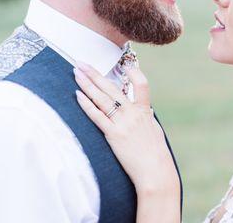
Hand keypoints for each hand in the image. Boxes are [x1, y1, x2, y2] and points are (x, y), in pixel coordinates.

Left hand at [74, 62, 179, 194]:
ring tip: (75, 73)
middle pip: (111, 88)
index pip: (141, 84)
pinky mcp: (113, 134)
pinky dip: (86, 104)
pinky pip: (97, 116)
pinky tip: (77, 95)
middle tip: (81, 63)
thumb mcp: (154, 130)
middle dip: (95, 74)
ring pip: (101, 98)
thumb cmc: (156, 154)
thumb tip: (143, 112)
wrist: (155, 170)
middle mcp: (133, 113)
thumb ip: (146, 118)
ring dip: (87, 84)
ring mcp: (123, 122)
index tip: (124, 65)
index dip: (133, 72)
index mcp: (144, 111)